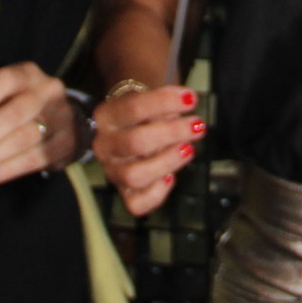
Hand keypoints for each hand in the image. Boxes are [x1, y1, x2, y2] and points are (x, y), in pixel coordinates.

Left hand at [0, 62, 81, 186]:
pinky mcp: (66, 143)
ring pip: (24, 139)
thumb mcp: (9, 94)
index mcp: (28, 74)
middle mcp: (48, 92)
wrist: (65, 119)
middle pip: (15, 114)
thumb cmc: (22, 106)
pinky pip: (34, 159)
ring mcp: (61, 117)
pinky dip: (7, 170)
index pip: (6, 80)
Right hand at [91, 82, 201, 217]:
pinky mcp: (124, 193)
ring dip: (168, 161)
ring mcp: (113, 171)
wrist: (129, 131)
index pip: (133, 108)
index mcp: (107, 117)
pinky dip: (157, 193)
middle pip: (135, 143)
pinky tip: (170, 177)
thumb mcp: (148, 100)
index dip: (164, 102)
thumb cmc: (143, 115)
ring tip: (188, 149)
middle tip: (197, 125)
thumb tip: (184, 104)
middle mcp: (105, 145)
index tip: (190, 99)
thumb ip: (163, 104)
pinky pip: (137, 204)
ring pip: (135, 176)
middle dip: (172, 133)